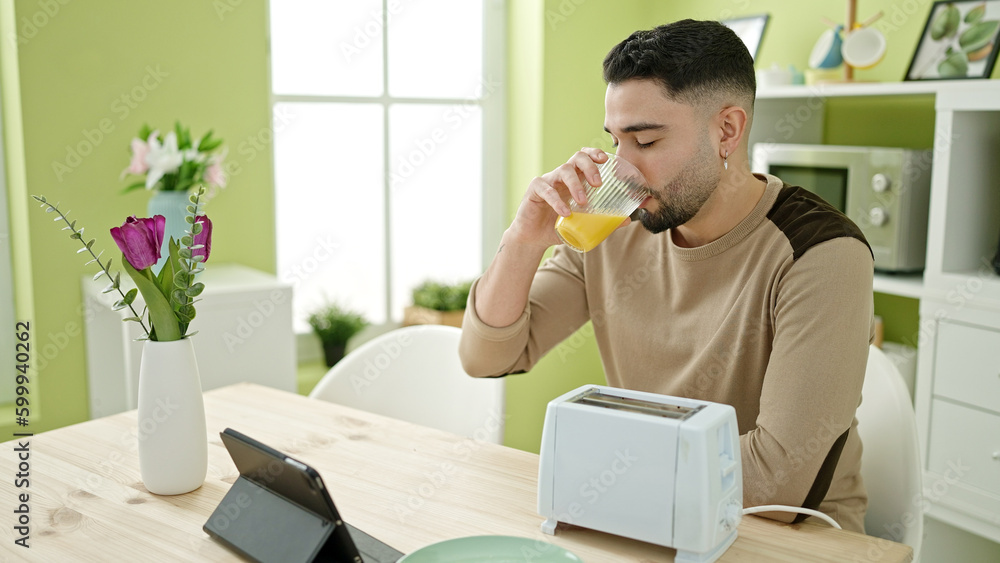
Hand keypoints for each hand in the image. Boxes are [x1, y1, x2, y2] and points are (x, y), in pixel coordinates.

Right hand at [508, 148, 627, 247]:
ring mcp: (547, 181)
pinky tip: (566, 213)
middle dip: (589, 166)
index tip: (605, 160)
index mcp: (574, 179)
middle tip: (598, 184)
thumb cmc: (559, 227)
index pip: (584, 158)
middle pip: (576, 158)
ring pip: (563, 171)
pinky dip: (557, 201)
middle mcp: (561, 176)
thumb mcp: (583, 224)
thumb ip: (603, 220)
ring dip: (575, 185)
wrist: (534, 238)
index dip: (594, 154)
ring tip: (583, 202)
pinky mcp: (534, 191)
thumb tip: (628, 220)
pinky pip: (546, 189)